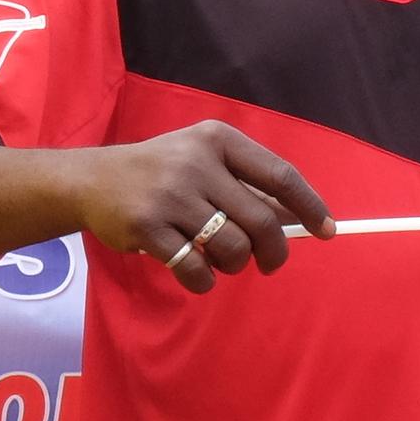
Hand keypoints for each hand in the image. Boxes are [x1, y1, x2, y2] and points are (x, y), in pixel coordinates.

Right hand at [77, 118, 333, 287]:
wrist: (92, 180)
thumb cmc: (161, 173)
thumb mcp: (202, 161)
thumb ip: (245, 185)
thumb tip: (300, 220)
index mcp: (217, 140)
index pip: (279, 175)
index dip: (309, 206)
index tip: (327, 231)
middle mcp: (195, 163)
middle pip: (261, 221)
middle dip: (274, 251)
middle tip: (269, 264)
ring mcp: (169, 195)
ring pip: (232, 248)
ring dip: (234, 265)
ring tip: (221, 262)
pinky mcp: (146, 226)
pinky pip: (195, 268)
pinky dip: (203, 280)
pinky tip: (196, 273)